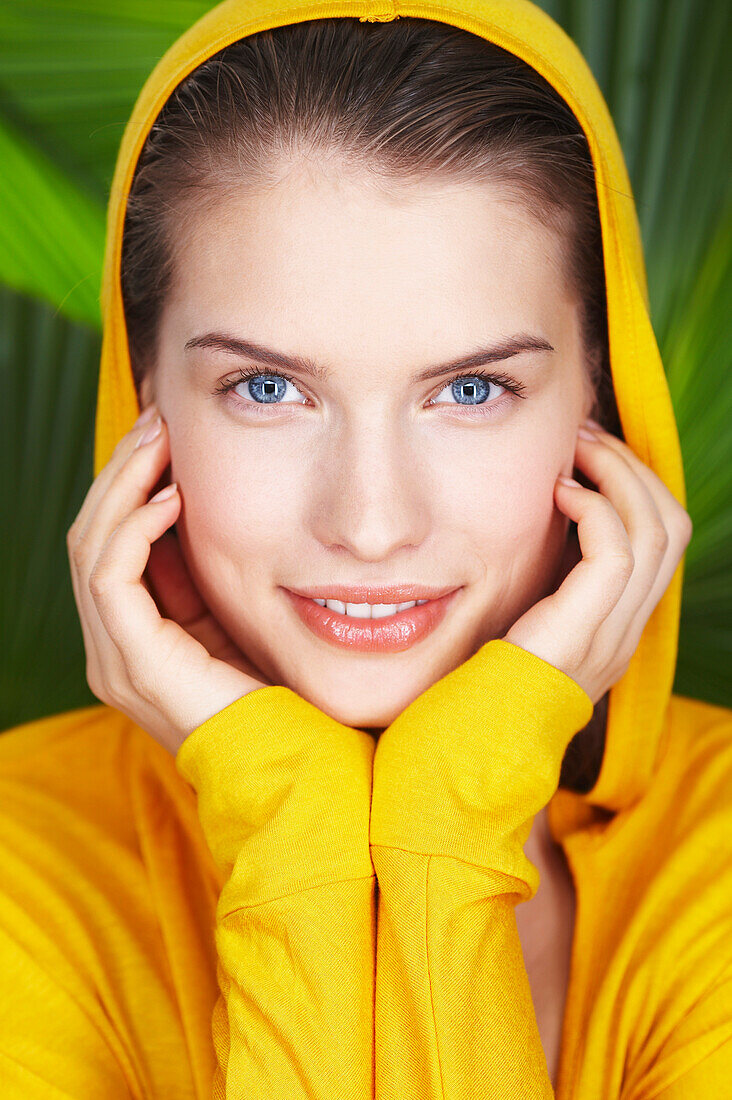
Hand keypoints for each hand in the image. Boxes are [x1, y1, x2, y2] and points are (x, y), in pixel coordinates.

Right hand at [67, 404, 271, 755]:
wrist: (298, 764)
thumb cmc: (280, 696)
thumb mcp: (233, 620)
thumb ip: (202, 577)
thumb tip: (191, 504)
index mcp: (134, 639)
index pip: (111, 544)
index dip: (131, 484)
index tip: (165, 434)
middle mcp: (113, 649)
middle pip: (92, 537)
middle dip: (122, 472)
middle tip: (157, 420)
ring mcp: (117, 659)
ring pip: (92, 547)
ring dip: (124, 485)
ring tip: (159, 439)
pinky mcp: (134, 663)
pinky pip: (112, 577)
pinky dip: (134, 528)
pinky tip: (171, 497)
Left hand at [503, 418, 692, 705]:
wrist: (463, 749)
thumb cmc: (479, 683)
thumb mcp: (524, 623)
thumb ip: (546, 583)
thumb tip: (543, 517)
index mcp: (617, 627)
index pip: (665, 540)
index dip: (638, 486)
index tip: (590, 453)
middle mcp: (626, 632)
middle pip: (673, 527)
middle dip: (634, 469)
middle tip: (585, 437)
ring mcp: (610, 637)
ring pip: (656, 532)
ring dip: (617, 475)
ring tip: (574, 451)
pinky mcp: (580, 635)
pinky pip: (615, 555)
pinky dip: (593, 509)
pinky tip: (557, 494)